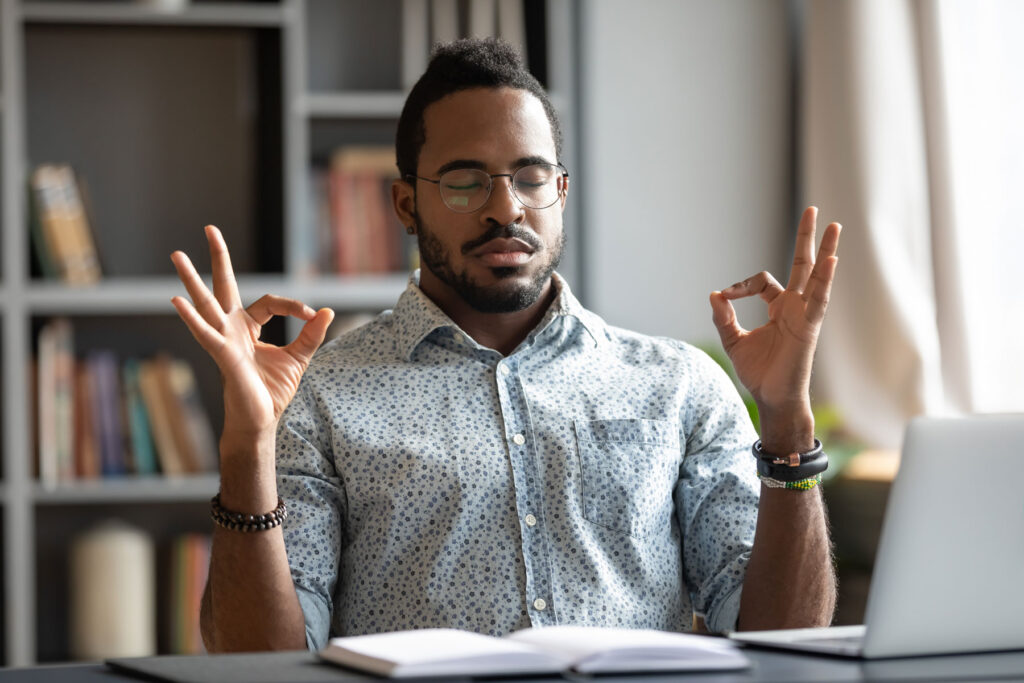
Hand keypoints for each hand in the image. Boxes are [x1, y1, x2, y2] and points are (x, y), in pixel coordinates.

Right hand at [171, 225, 333, 440]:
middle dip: (218, 258)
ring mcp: (223, 340)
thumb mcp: (299, 359)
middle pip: (223, 287)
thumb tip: (327, 311)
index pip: (267, 302)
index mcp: (248, 328)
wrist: (261, 421)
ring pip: (206, 304)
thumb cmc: (272, 392)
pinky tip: (176, 300)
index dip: (291, 305)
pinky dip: (191, 318)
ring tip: (176, 254)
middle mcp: (232, 329)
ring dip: (191, 279)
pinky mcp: (222, 356)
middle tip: (209, 228)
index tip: (311, 314)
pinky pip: (204, 334)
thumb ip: (311, 335)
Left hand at [709, 207, 840, 447]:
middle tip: (813, 210)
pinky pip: (819, 300)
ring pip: (818, 276)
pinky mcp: (810, 326)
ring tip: (835, 226)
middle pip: (803, 265)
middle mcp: (794, 307)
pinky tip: (832, 260)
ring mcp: (805, 314)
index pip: (762, 281)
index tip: (724, 298)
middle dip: (807, 238)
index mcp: (778, 308)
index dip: (740, 286)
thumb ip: (723, 317)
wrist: (771, 398)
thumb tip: (713, 294)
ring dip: (826, 250)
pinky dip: (825, 280)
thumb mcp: (733, 340)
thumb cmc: (759, 372)